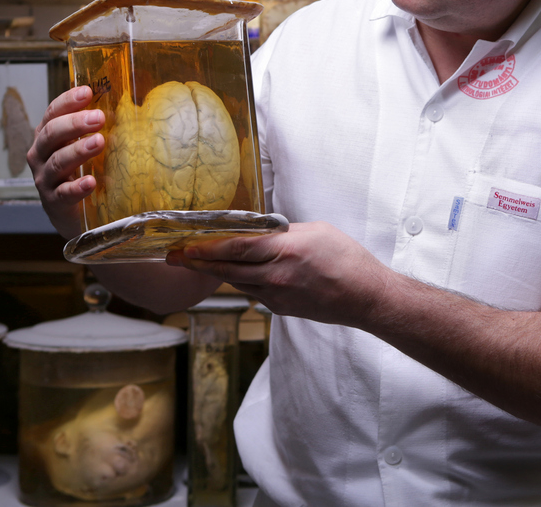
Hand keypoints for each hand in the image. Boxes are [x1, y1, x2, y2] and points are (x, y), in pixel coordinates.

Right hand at [27, 86, 105, 238]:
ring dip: (78, 150)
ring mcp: (45, 180)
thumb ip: (102, 128)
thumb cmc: (87, 171)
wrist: (80, 216)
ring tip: (99, 142)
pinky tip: (91, 182)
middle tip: (99, 117)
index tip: (87, 92)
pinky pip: (63, 194)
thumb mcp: (92, 146)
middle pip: (51, 134)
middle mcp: (41, 155)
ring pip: (57, 162)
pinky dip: (77, 187)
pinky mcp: (54, 203)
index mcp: (49, 136)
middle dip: (75, 123)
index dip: (67, 102)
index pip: (52, 113)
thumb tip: (129, 106)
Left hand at [165, 222, 393, 327]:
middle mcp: (276, 276)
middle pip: (227, 269)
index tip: (185, 245)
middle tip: (175, 257)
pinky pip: (254, 292)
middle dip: (198, 263)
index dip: (206, 248)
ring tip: (195, 263)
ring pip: (237, 282)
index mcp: (285, 251)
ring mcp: (277, 296)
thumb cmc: (348, 260)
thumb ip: (284, 232)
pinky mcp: (281, 309)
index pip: (236, 248)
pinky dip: (242, 281)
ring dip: (216, 272)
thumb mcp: (316, 231)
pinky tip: (236, 274)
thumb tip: (262, 231)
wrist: (365, 297)